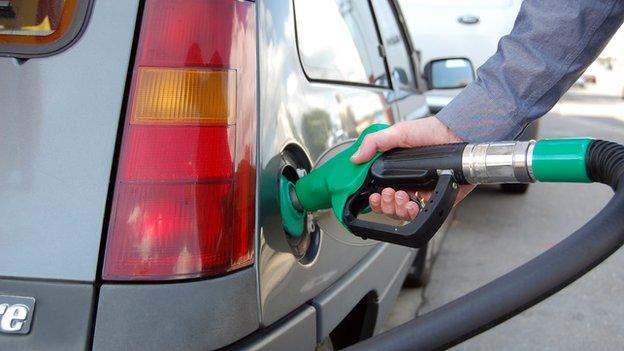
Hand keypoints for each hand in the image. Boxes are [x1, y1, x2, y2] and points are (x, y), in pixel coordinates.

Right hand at [351, 117, 474, 219]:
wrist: (457, 134)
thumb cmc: (431, 131)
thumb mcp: (397, 133)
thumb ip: (374, 143)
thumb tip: (355, 158)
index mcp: (397, 172)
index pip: (380, 193)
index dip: (375, 199)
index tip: (373, 195)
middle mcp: (409, 184)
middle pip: (390, 207)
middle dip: (385, 205)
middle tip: (388, 193)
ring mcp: (423, 193)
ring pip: (404, 214)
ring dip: (398, 208)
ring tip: (401, 195)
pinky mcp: (439, 198)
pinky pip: (424, 215)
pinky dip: (415, 212)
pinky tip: (413, 203)